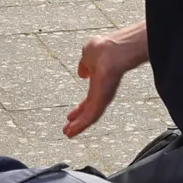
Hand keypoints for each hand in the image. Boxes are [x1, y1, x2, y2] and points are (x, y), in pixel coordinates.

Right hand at [64, 23, 149, 137]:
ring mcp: (103, 97)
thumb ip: (85, 64)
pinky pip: (91, 116)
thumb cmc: (104, 49)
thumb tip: (82, 72)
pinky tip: (73, 131)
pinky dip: (81, 125)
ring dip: (79, 125)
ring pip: (90, 116)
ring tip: (68, 133)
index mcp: (99, 79)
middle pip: (90, 109)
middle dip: (79, 119)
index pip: (90, 97)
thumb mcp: (88, 54)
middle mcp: (102, 90)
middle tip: (69, 129)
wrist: (114, 52)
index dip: (81, 107)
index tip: (72, 115)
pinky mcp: (102, 101)